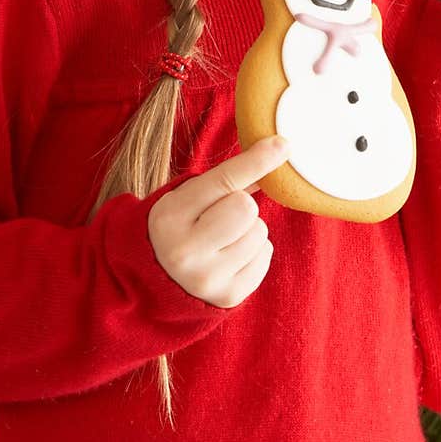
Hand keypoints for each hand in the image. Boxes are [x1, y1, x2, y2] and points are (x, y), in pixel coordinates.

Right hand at [147, 136, 287, 307]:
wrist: (158, 280)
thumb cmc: (180, 225)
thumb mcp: (188, 197)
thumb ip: (226, 178)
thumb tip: (276, 152)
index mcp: (170, 217)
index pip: (223, 181)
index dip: (255, 161)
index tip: (283, 144)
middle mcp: (185, 251)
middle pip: (246, 208)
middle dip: (242, 206)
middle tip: (221, 216)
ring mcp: (207, 278)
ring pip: (259, 232)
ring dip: (249, 229)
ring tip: (223, 239)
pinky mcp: (229, 296)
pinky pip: (265, 255)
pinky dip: (255, 251)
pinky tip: (230, 257)